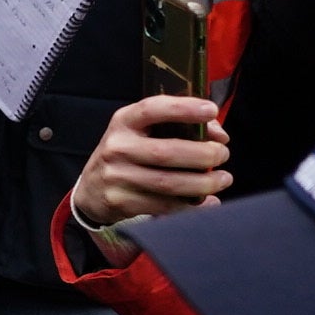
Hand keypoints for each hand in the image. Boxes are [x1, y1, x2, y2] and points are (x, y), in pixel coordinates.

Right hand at [70, 96, 231, 245]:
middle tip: (223, 155)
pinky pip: (163, 206)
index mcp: (124, 122)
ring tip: (223, 179)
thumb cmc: (129, 153)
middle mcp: (117, 147)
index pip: (152, 109)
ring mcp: (116, 177)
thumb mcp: (143, 132)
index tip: (211, 110)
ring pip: (168, 183)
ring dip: (203, 183)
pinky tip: (206, 200)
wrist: (91, 189)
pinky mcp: (120, 202)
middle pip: (166, 153)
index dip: (183, 109)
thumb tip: (218, 135)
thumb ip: (178, 126)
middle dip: (204, 155)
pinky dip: (191, 205)